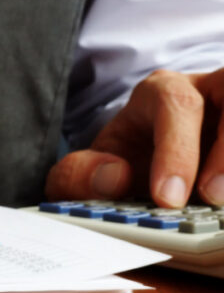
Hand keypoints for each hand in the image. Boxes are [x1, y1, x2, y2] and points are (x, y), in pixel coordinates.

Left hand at [46, 68, 223, 206]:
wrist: (137, 167)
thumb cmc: (118, 164)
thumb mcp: (85, 170)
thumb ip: (81, 174)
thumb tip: (114, 177)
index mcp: (161, 92)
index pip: (176, 104)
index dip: (178, 151)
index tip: (167, 198)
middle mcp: (210, 90)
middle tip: (212, 198)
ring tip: (222, 202)